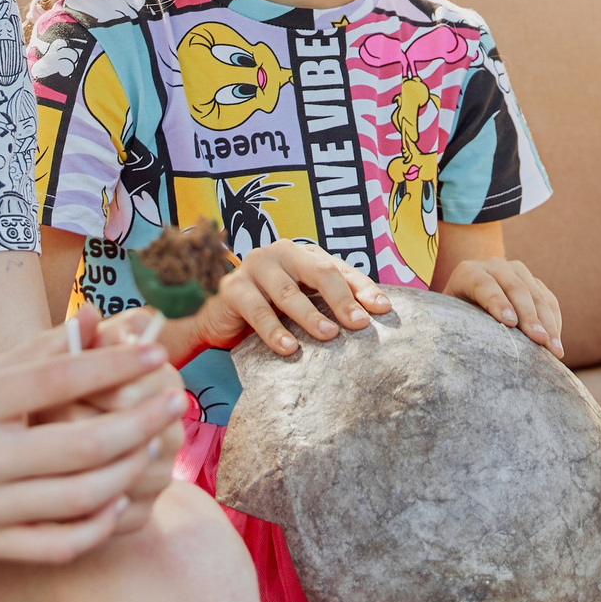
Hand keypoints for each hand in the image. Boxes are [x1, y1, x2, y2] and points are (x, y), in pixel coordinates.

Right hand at [0, 330, 188, 563]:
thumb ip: (38, 353)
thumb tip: (102, 320)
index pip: (59, 378)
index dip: (116, 362)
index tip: (156, 348)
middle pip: (83, 444)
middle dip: (142, 422)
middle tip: (175, 403)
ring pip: (80, 498)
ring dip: (129, 472)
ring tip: (152, 447)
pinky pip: (58, 544)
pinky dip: (97, 524)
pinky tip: (117, 499)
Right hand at [180, 240, 391, 360]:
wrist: (216, 319)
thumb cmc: (268, 310)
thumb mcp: (301, 305)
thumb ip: (327, 305)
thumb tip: (371, 322)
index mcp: (304, 254)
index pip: (341, 269)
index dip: (364, 289)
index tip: (384, 310)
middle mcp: (282, 253)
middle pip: (320, 272)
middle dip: (342, 299)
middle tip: (359, 324)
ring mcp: (255, 267)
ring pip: (289, 293)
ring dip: (310, 316)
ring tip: (329, 335)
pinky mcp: (232, 288)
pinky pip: (258, 311)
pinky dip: (274, 331)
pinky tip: (288, 348)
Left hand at [441, 257, 562, 358]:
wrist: (466, 306)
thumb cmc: (455, 321)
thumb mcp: (449, 321)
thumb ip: (456, 326)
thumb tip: (466, 350)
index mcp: (468, 272)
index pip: (483, 284)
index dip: (497, 302)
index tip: (510, 324)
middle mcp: (494, 266)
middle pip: (515, 288)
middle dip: (529, 316)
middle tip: (540, 341)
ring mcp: (516, 271)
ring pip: (536, 293)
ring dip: (548, 322)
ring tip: (554, 349)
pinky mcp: (533, 282)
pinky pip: (549, 299)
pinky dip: (554, 320)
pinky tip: (556, 341)